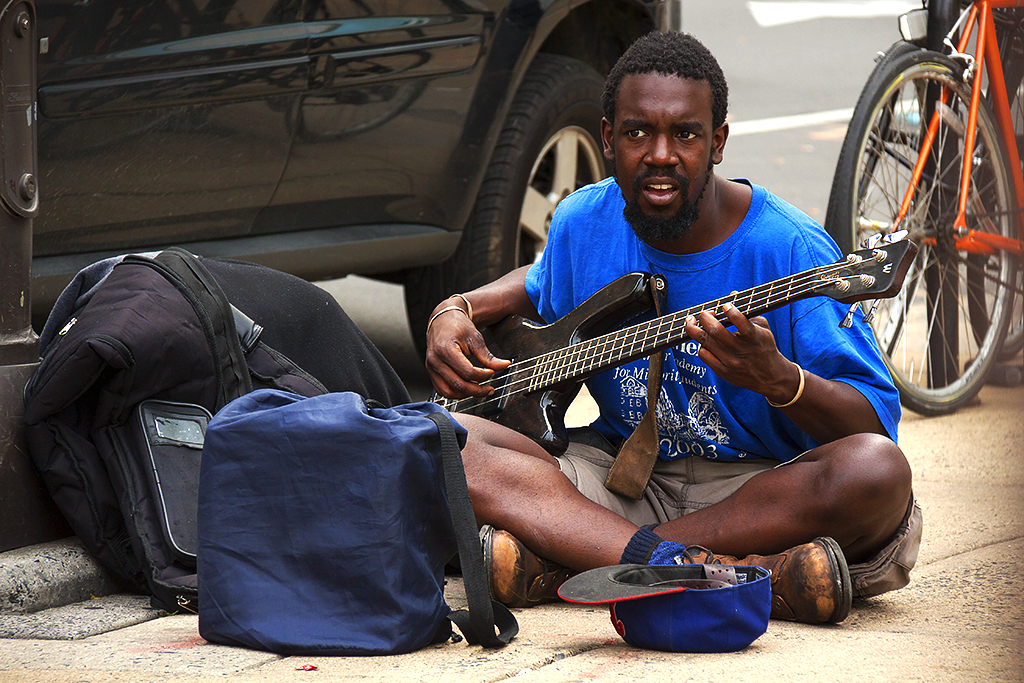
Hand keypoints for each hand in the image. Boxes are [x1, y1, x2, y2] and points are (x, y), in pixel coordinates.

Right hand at [424, 302, 510, 398]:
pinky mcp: (431, 373)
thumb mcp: (475, 338)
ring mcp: (431, 368)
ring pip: (449, 392)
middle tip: (490, 389)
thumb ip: (488, 356)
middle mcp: (435, 361)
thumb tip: (504, 365)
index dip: (483, 375)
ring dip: (466, 394)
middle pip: (458, 385)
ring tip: (479, 390)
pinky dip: (456, 393)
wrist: (443, 321)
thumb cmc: (457, 327)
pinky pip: (442, 390)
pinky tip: (467, 388)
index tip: (492, 372)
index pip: (467, 372)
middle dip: (477, 390)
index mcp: (445, 350)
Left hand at [683, 303, 799, 403]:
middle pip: (715, 331)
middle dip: (705, 317)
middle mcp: (741, 351)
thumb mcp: (762, 328)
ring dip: (695, 329)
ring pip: (705, 342)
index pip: (742, 323)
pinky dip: (701, 344)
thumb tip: (732, 294)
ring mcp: (730, 362)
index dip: (731, 312)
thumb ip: (747, 312)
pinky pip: (703, 354)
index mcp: (754, 338)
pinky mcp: (722, 371)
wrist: (770, 377)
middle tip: (705, 313)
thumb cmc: (764, 347)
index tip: (725, 305)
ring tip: (693, 322)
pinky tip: (704, 340)